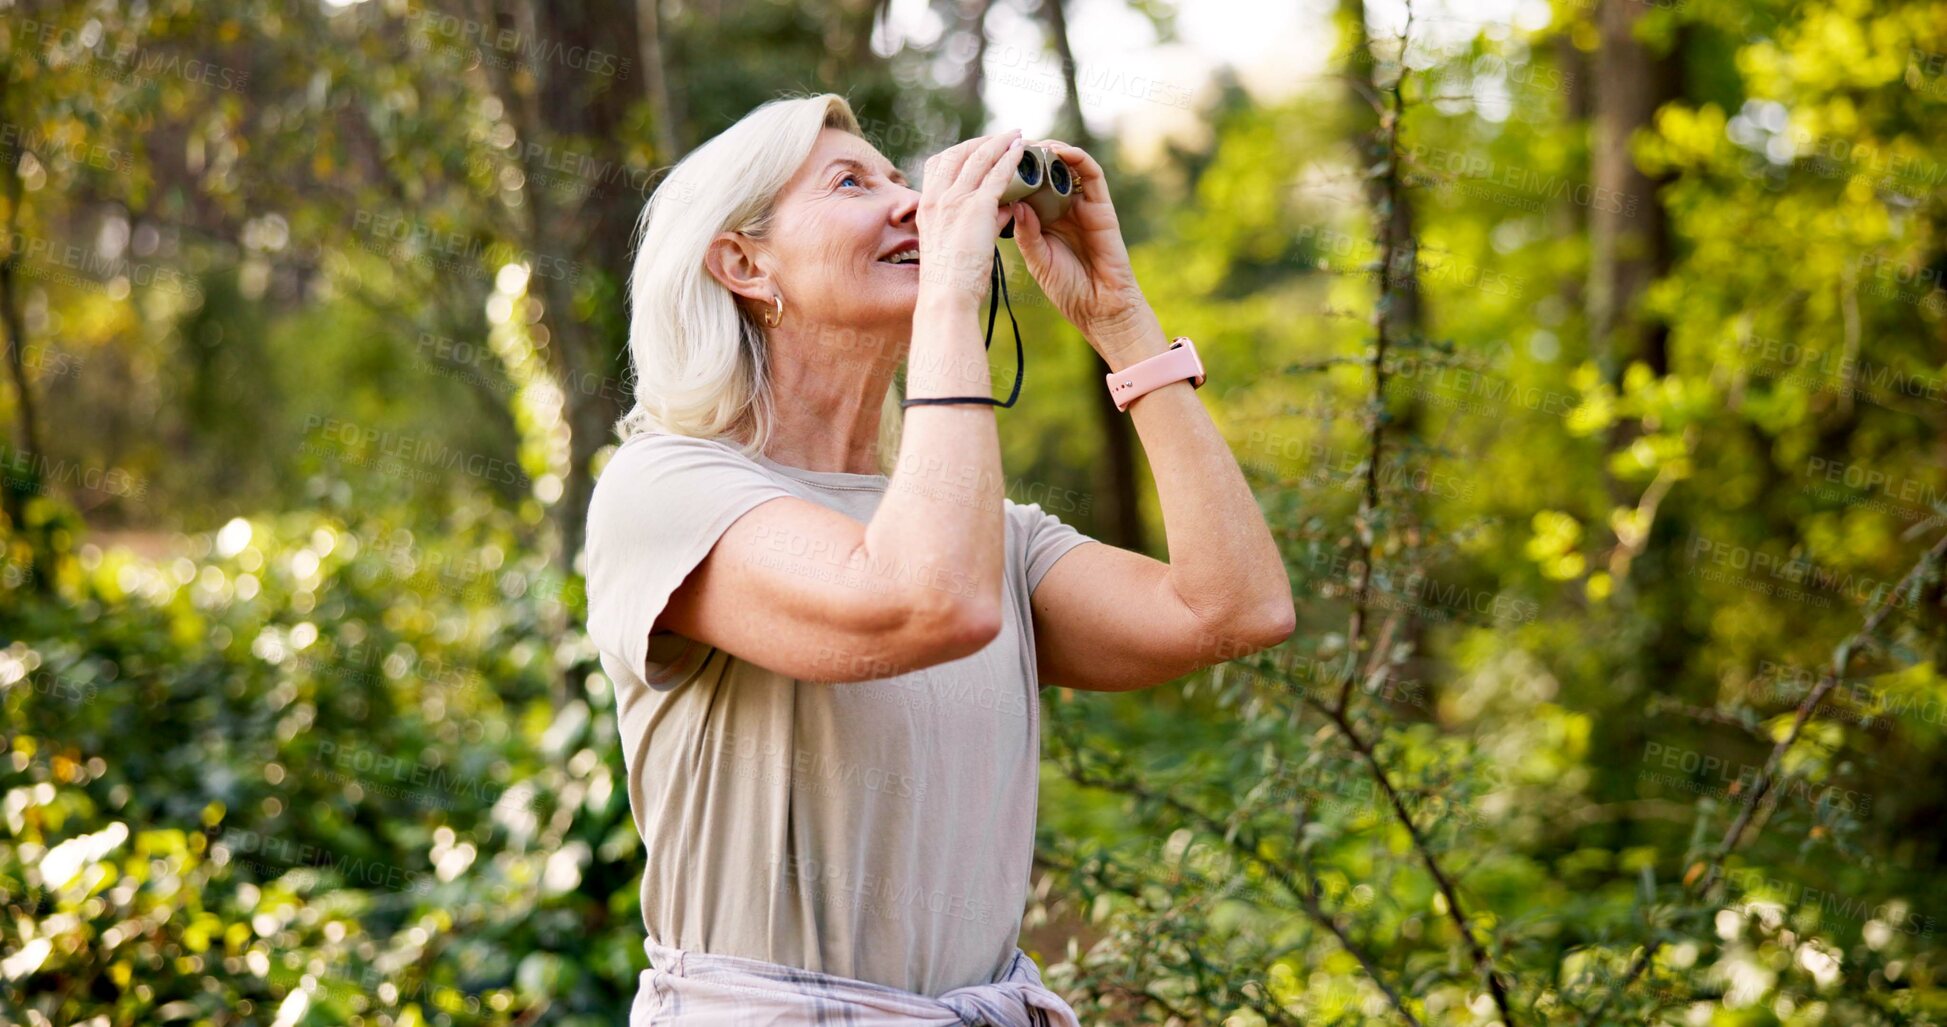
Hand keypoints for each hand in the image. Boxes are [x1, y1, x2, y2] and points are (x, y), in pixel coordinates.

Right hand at [916, 130, 1025, 306]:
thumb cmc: (951, 281)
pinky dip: (1010, 159)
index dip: (961, 152)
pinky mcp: (975, 208)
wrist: (946, 298)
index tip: (978, 148)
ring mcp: (954, 200)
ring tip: (1016, 135)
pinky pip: (996, 175)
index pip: (938, 165)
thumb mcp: (957, 245)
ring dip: (999, 143)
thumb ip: (979, 222)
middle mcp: (936, 198)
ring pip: (978, 159)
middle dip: (981, 141)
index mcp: (926, 207)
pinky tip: (1022, 152)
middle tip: (1002, 136)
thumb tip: (1003, 210)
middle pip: (957, 154)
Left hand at [1008, 140, 1159, 361]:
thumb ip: (1026, 231)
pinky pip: (1092, 174)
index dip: (1011, 171)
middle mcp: (1063, 208)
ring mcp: (1083, 205)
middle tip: (1009, 145)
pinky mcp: (1102, 206)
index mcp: (1044, 220)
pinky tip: (1059, 151)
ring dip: (1050, 150)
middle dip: (1028, 155)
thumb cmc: (1068, 288)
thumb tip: (1012, 202)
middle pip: (1045, 171)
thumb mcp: (1037, 258)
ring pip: (1067, 166)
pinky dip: (1077, 157)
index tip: (991, 160)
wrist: (1099, 309)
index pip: (1027, 186)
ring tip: (1032, 144)